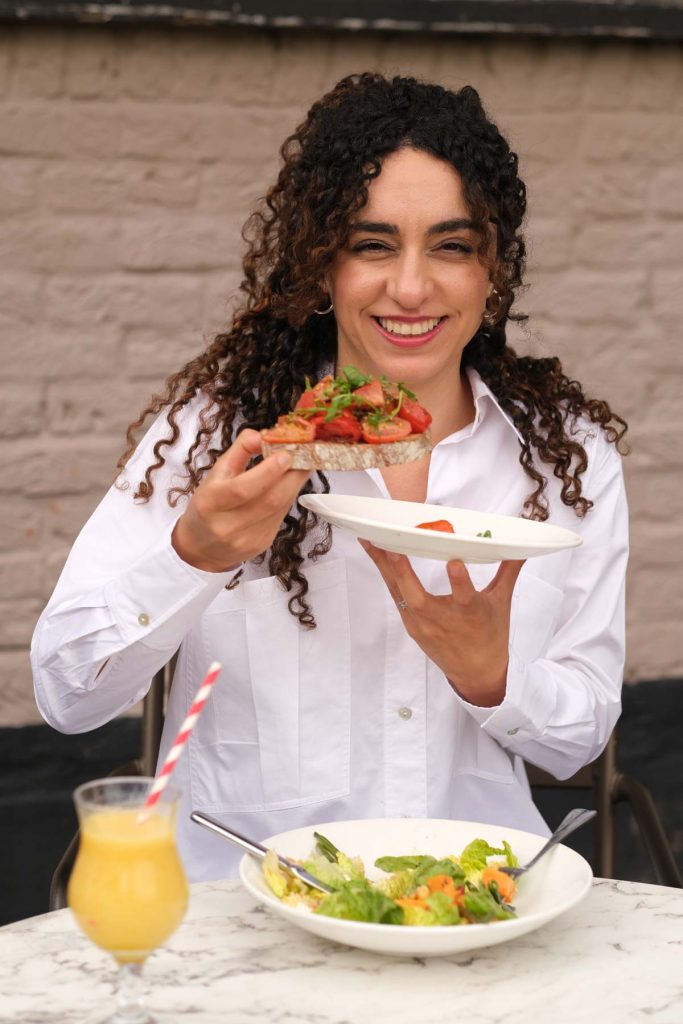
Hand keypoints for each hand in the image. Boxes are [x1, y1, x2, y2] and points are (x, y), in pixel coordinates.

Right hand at [172, 430, 309, 572]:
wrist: (202, 547)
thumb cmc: (209, 504)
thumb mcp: (216, 473)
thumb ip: (240, 450)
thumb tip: (264, 435)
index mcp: (211, 503)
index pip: (243, 488)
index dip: (268, 471)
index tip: (286, 453)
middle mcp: (228, 525)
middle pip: (270, 499)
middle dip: (292, 474)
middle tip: (304, 454)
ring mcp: (248, 538)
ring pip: (281, 507)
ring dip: (295, 483)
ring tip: (301, 465)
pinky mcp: (263, 543)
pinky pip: (282, 516)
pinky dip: (289, 496)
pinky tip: (289, 484)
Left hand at [360, 542, 524, 706]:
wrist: (477, 673)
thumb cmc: (490, 635)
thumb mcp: (502, 603)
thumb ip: (508, 571)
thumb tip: (522, 547)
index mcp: (470, 614)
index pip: (465, 597)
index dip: (459, 581)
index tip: (454, 563)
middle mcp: (442, 620)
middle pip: (417, 595)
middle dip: (402, 571)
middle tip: (391, 546)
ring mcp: (422, 624)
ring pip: (399, 592)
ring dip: (384, 566)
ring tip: (369, 541)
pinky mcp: (411, 625)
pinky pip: (396, 595)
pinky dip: (387, 575)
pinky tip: (377, 556)